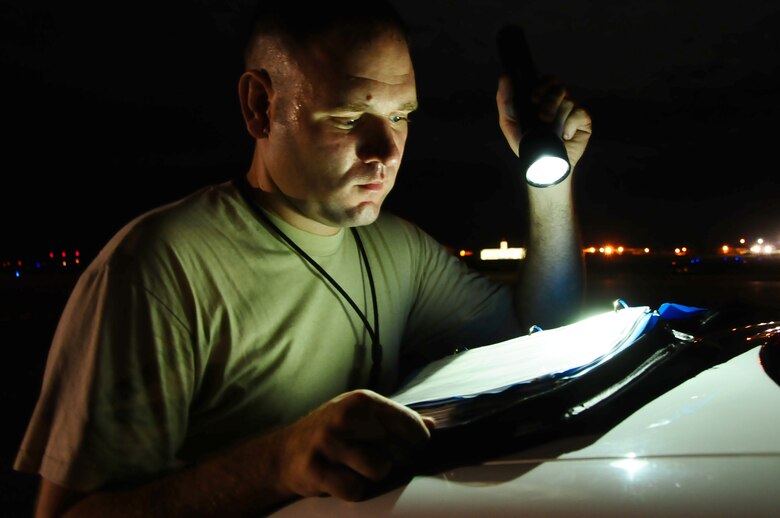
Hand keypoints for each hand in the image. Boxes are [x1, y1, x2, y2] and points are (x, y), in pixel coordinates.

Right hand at [276, 389, 434, 501]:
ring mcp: (328, 443)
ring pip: (378, 471)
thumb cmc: (332, 434)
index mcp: (362, 401)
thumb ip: (396, 420)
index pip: (410, 425)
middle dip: (392, 461)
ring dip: (371, 476)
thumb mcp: (362, 418)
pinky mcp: (315, 469)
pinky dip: (352, 490)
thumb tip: (432, 426)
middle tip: (372, 458)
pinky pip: (354, 490)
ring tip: (355, 468)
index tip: (411, 449)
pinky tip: (339, 478)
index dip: (417, 443)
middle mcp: (346, 417)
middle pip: (398, 451)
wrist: (283, 453)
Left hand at [496, 74, 591, 170]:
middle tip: (542, 117)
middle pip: (558, 89)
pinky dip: (570, 124)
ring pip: (568, 102)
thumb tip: (504, 77)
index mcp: (543, 99)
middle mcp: (558, 103)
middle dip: (549, 101)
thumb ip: (505, 100)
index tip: (534, 98)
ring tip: (551, 132)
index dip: (543, 85)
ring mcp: (572, 111)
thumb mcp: (510, 123)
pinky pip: (580, 113)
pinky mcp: (583, 122)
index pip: (547, 81)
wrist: (542, 167)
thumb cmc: (527, 145)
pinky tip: (564, 136)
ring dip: (557, 117)